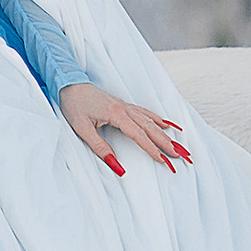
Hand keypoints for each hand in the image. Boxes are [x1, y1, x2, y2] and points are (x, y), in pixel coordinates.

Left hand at [61, 84, 189, 178]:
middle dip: (167, 143)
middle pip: (151, 128)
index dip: (152, 149)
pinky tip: (168, 125)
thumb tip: (116, 167)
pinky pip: (146, 112)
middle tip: (181, 156)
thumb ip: (100, 148)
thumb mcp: (82, 129)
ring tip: (180, 145)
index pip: (139, 135)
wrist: (69, 83)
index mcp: (116, 114)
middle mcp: (125, 108)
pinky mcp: (123, 104)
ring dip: (166, 134)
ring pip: (151, 121)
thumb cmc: (73, 105)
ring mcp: (126, 105)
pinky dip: (159, 119)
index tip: (164, 161)